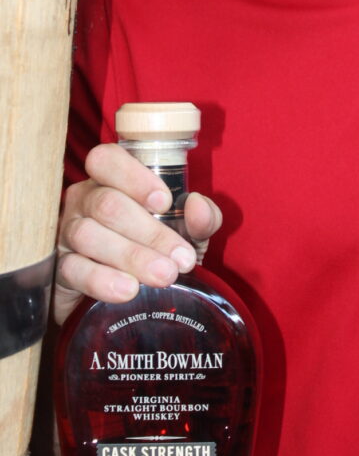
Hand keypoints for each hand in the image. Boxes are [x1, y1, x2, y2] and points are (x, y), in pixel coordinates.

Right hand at [54, 143, 222, 324]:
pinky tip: (129, 289)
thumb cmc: (156, 248)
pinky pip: (74, 270)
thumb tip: (198, 205)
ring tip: (164, 276)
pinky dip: (103, 280)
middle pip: (106, 204)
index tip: (165, 203)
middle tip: (180, 259)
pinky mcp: (61, 268)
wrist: (125, 296)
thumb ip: (201, 218)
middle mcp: (85, 199)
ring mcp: (69, 232)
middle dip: (149, 232)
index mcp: (111, 179)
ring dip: (131, 257)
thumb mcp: (186, 232)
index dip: (134, 178)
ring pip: (89, 235)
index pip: (107, 160)